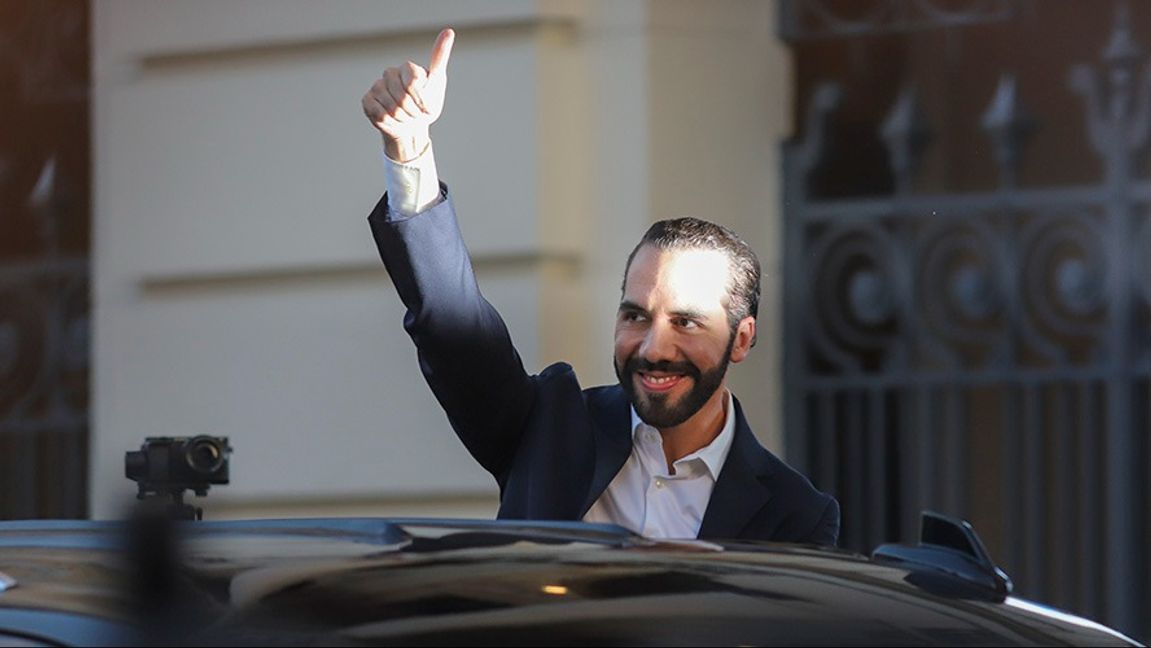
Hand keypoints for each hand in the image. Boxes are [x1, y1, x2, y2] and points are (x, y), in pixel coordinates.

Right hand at [362, 28, 454, 161]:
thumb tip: (448, 30)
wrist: (412, 125)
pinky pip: (379, 114)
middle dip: (414, 113)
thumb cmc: (426, 103)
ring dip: (404, 119)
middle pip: (403, 98)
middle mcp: (390, 74)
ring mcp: (377, 86)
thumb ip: (439, 57)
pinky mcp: (367, 100)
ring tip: (406, 117)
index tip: (427, 106)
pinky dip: (391, 123)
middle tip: (417, 114)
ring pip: (391, 108)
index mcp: (407, 68)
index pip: (414, 83)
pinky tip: (394, 120)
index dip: (422, 100)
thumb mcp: (437, 82)